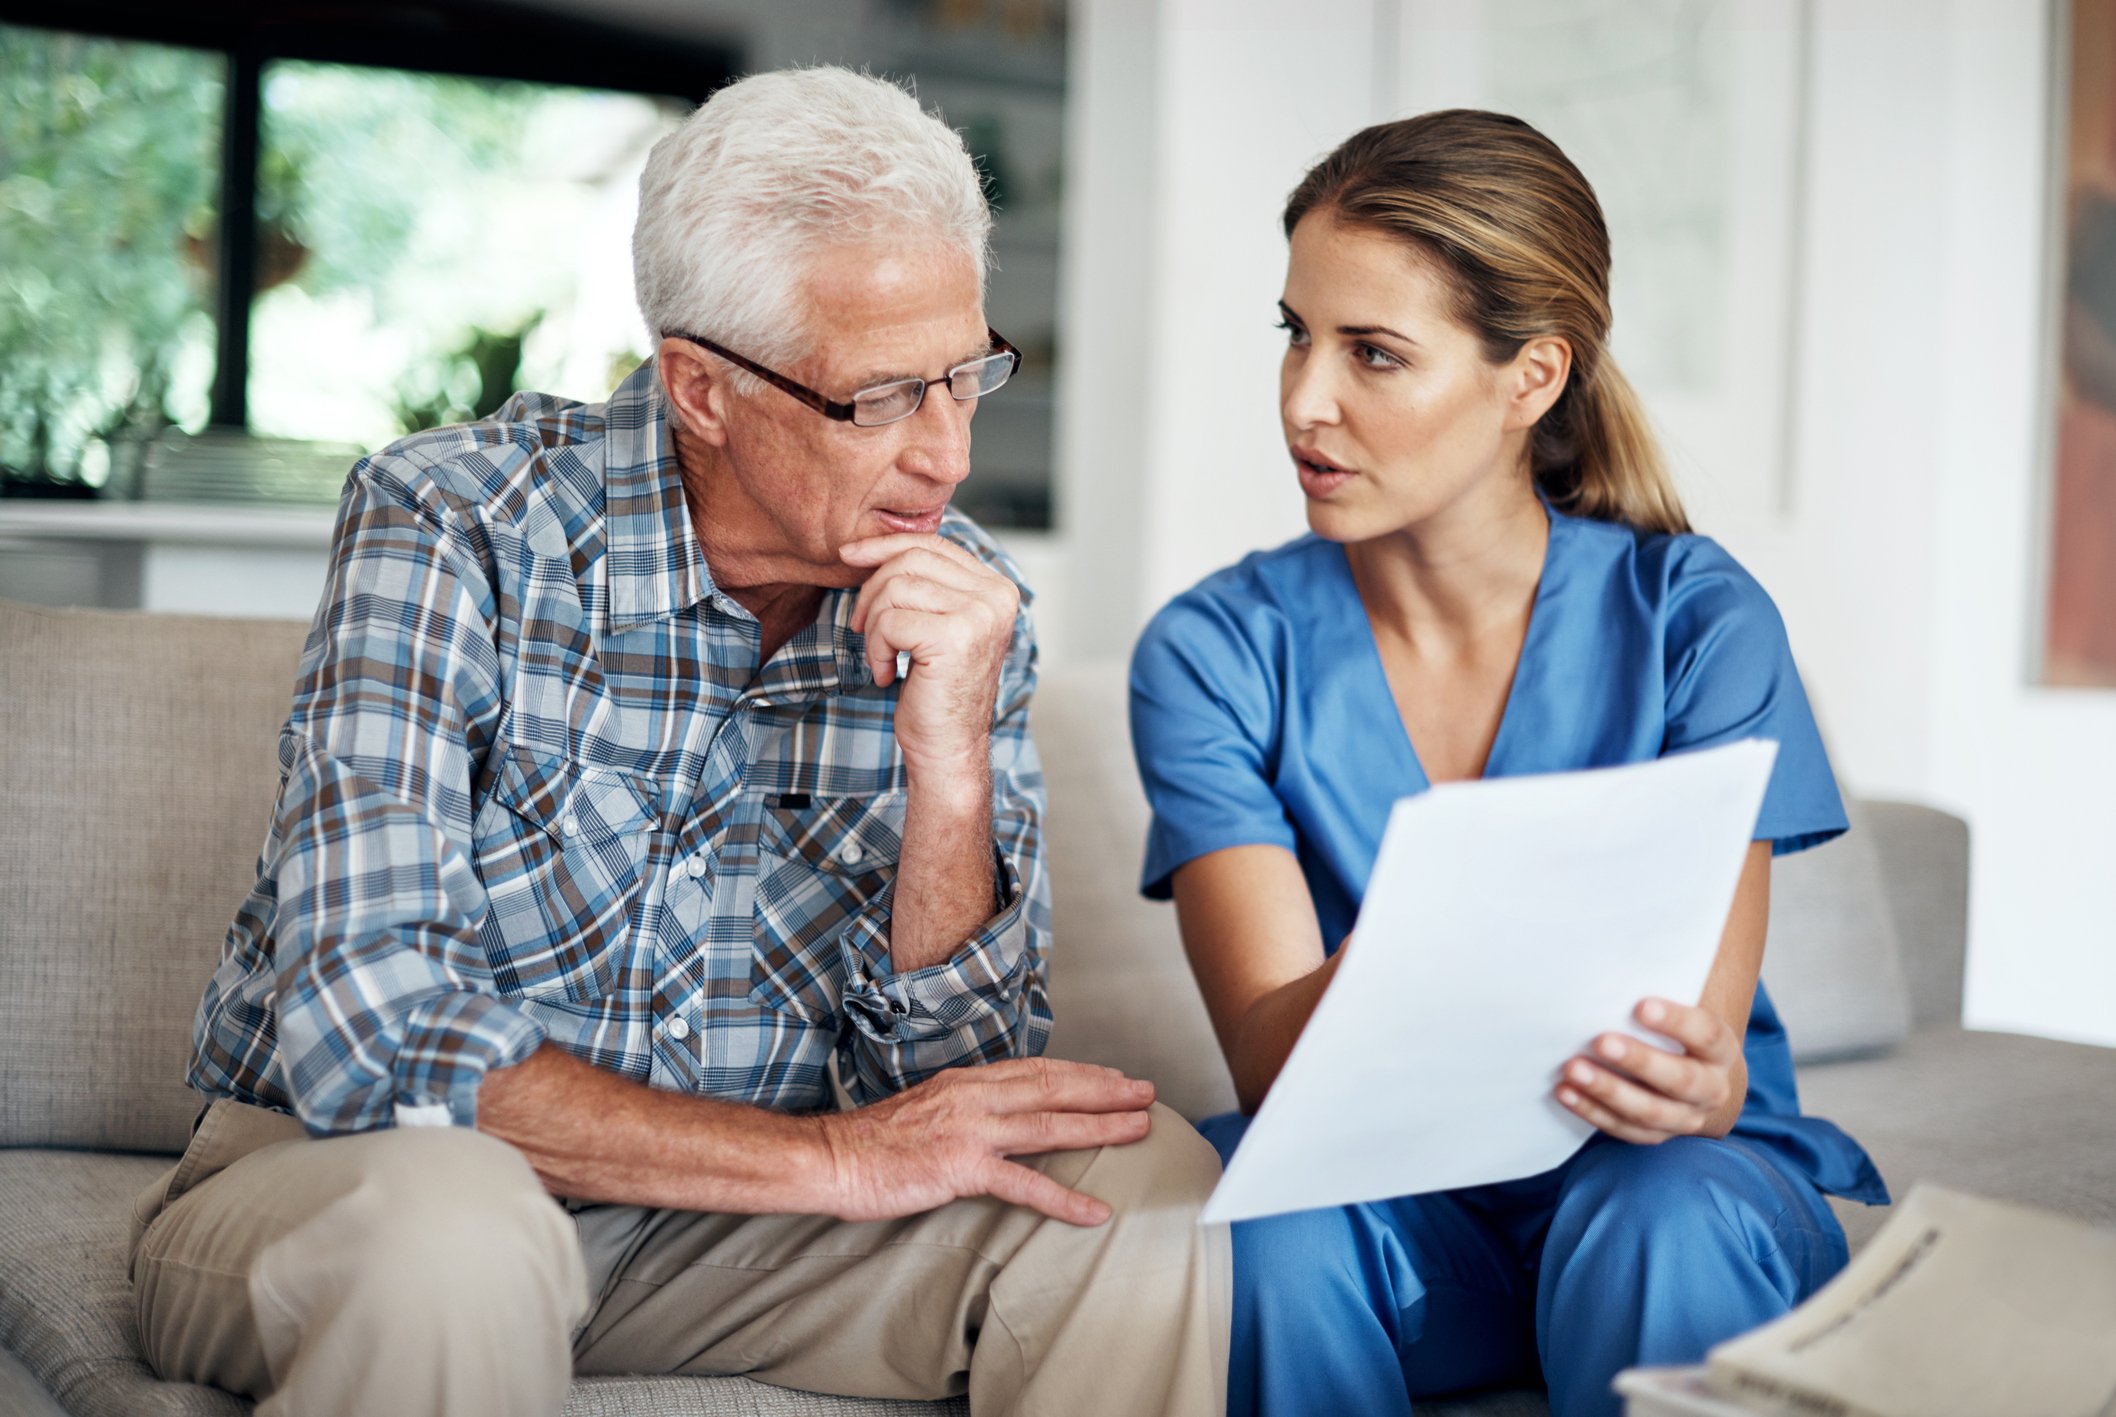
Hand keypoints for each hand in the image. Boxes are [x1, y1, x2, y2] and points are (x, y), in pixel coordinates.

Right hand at [815, 1057, 1155, 1225]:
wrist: (832, 1158)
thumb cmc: (872, 1141)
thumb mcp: (926, 1109)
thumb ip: (964, 1108)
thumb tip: (995, 1117)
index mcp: (965, 1082)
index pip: (1036, 1069)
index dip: (1081, 1072)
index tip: (1114, 1075)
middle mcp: (974, 1097)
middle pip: (1053, 1087)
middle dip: (1105, 1090)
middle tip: (1146, 1094)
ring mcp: (969, 1131)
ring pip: (1049, 1124)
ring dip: (1099, 1126)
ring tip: (1139, 1130)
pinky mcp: (960, 1167)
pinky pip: (1023, 1184)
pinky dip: (1063, 1198)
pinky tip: (1094, 1211)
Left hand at [840, 534, 1018, 778]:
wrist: (947, 748)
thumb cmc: (935, 691)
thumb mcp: (934, 623)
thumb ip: (925, 583)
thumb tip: (867, 545)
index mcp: (997, 588)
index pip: (934, 544)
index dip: (885, 545)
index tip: (850, 554)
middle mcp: (997, 597)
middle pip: (911, 559)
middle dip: (872, 589)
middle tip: (862, 626)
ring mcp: (980, 615)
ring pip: (895, 588)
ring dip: (874, 626)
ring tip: (882, 657)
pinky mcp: (954, 637)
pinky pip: (889, 621)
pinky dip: (876, 649)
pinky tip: (886, 674)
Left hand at [1555, 997, 1739, 1144]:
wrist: (1698, 1080)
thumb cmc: (1675, 1031)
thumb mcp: (1681, 1009)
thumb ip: (1660, 988)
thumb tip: (1618, 947)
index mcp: (1720, 1050)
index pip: (1705, 1034)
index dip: (1676, 1021)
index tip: (1640, 1005)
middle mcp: (1711, 1089)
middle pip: (1680, 1080)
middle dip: (1639, 1061)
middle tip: (1600, 1041)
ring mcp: (1685, 1118)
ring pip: (1650, 1112)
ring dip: (1608, 1090)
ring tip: (1571, 1068)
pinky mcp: (1658, 1136)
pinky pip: (1625, 1130)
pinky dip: (1592, 1111)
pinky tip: (1565, 1092)